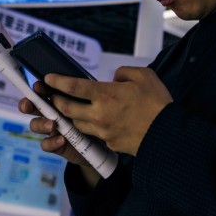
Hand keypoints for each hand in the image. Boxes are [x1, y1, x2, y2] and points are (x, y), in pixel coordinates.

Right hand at [19, 81, 96, 171]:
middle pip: (33, 107)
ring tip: (52, 125)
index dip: (38, 88)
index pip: (44, 90)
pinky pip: (46, 145)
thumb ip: (82, 92)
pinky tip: (62, 140)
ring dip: (41, 124)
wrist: (103, 141)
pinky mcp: (56, 146)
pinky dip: (51, 142)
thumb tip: (79, 80)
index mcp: (58, 98)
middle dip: (27, 105)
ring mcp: (52, 130)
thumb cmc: (98, 115)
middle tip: (28, 105)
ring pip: (35, 125)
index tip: (38, 86)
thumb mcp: (92, 101)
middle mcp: (52, 112)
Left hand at [46, 66, 171, 155]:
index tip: (48, 78)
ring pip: (77, 123)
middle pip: (67, 109)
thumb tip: (113, 79)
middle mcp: (99, 115)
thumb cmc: (157, 103)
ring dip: (71, 115)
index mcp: (106, 95)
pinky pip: (94, 133)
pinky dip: (90, 126)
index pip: (73, 87)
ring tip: (70, 108)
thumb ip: (123, 73)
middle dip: (56, 101)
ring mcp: (103, 131)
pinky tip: (95, 120)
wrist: (167, 134)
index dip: (58, 82)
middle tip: (52, 95)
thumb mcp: (144, 76)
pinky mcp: (109, 143)